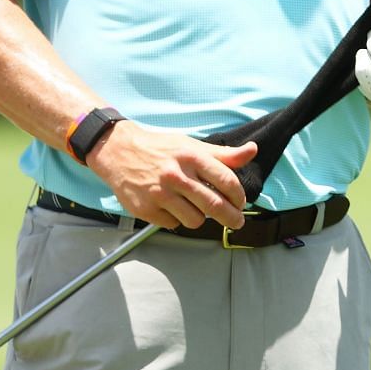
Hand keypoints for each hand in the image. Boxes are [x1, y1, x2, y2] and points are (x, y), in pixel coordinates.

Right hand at [86, 121, 257, 231]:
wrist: (118, 151)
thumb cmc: (160, 148)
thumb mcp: (192, 145)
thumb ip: (223, 154)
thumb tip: (252, 150)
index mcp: (192, 157)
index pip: (226, 181)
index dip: (238, 196)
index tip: (241, 202)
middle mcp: (176, 176)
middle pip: (214, 205)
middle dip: (231, 217)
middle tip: (237, 221)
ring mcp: (159, 194)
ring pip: (194, 220)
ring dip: (201, 219)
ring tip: (197, 209)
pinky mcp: (145, 209)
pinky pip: (172, 224)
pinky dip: (177, 220)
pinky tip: (172, 207)